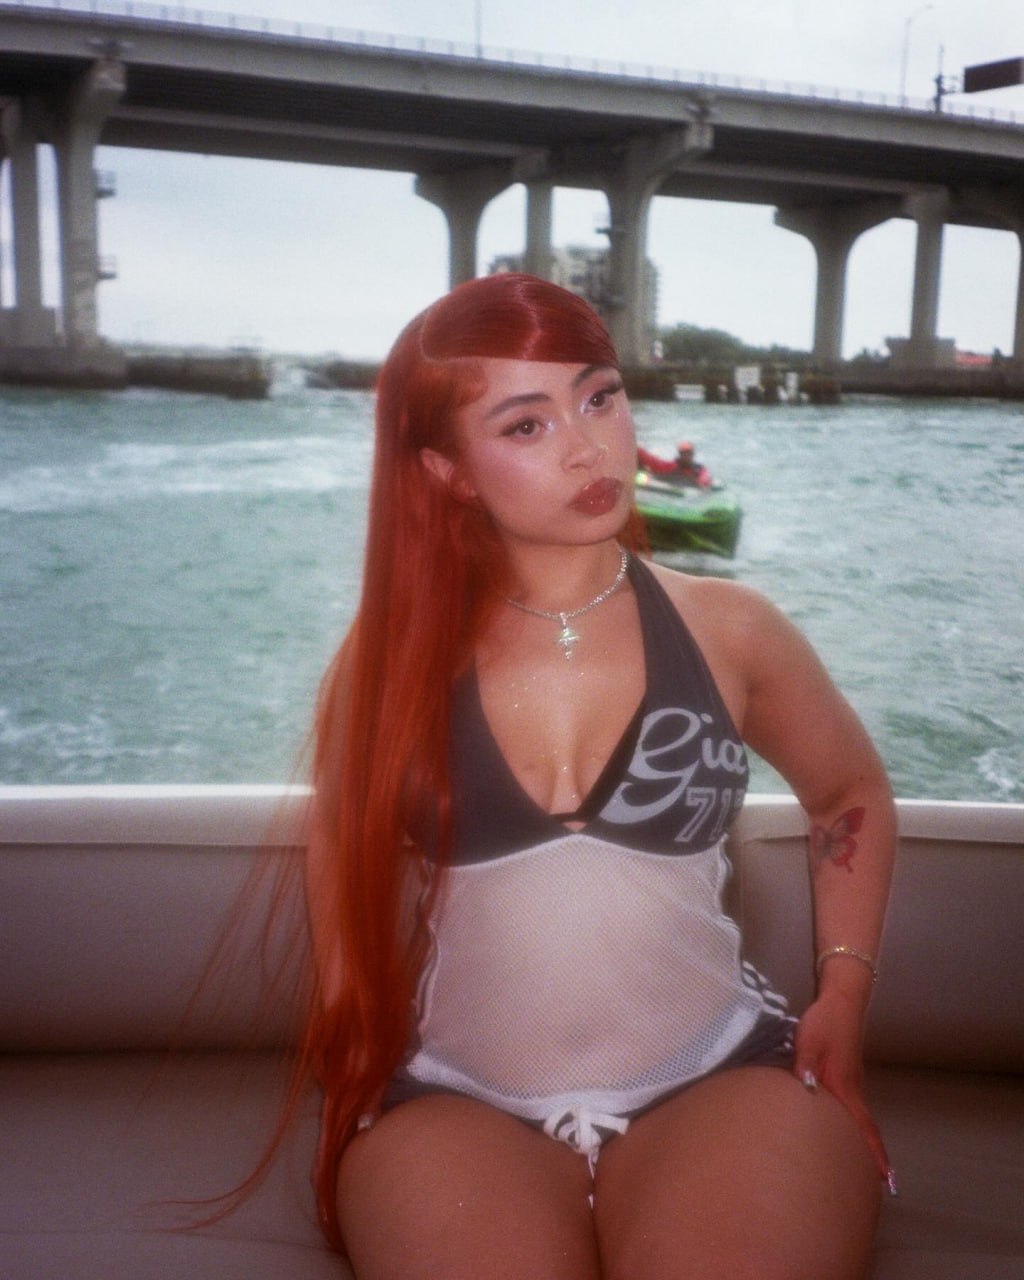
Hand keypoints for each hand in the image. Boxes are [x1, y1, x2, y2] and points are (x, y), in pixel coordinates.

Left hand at [793, 990, 894, 1190]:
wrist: (841, 1002)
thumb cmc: (823, 1022)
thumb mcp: (808, 1041)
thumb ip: (806, 1066)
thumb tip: (807, 1092)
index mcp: (844, 1085)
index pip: (862, 1127)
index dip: (874, 1154)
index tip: (886, 1180)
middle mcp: (853, 1089)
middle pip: (868, 1129)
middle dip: (877, 1157)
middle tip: (887, 1185)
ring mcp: (853, 1082)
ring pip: (863, 1119)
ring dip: (869, 1142)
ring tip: (873, 1166)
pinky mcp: (848, 1075)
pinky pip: (857, 1108)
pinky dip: (860, 1125)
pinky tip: (851, 1130)